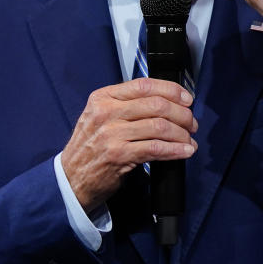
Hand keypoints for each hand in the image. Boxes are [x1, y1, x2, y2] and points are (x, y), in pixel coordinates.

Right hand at [61, 78, 197, 211]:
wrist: (71, 178)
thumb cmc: (90, 147)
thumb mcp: (99, 116)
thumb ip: (126, 105)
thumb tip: (165, 100)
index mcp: (103, 97)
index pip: (144, 85)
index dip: (170, 89)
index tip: (186, 98)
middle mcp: (106, 112)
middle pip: (156, 105)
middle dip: (181, 114)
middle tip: (191, 123)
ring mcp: (112, 134)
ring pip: (159, 126)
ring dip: (181, 133)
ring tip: (189, 139)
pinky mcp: (119, 156)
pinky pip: (156, 148)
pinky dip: (175, 150)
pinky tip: (184, 151)